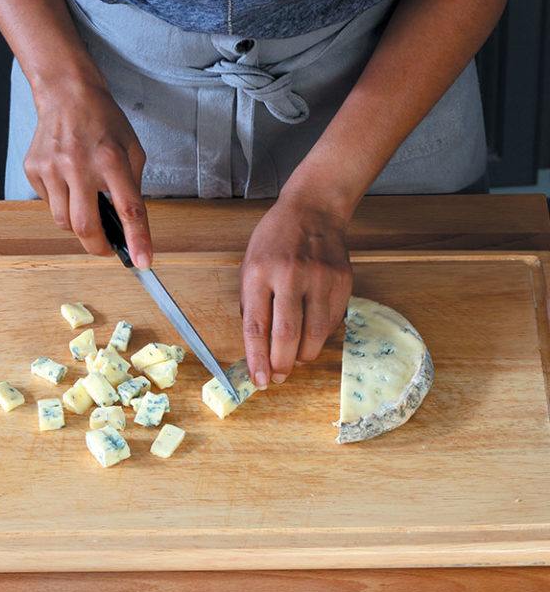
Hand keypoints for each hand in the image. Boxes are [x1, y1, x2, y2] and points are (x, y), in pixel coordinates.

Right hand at [24, 76, 151, 265]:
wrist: (67, 94)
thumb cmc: (104, 123)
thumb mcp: (133, 151)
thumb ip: (132, 188)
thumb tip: (131, 226)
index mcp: (111, 160)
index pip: (128, 208)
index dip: (137, 239)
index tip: (143, 262)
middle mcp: (78, 165)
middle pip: (86, 227)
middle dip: (99, 247)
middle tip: (107, 249)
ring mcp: (52, 168)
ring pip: (64, 222)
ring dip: (79, 224)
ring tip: (87, 202)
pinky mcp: (33, 169)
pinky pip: (49, 205)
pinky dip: (62, 204)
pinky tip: (69, 182)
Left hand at [240, 192, 351, 387]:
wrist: (312, 211)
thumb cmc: (275, 239)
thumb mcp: (249, 266)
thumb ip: (251, 305)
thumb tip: (257, 348)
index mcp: (259, 273)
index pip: (257, 327)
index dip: (257, 359)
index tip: (258, 380)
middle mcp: (290, 276)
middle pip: (287, 336)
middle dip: (281, 365)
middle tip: (278, 377)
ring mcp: (320, 279)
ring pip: (314, 335)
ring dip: (302, 356)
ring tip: (294, 359)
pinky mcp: (342, 282)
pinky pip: (331, 323)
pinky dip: (319, 337)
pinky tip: (310, 334)